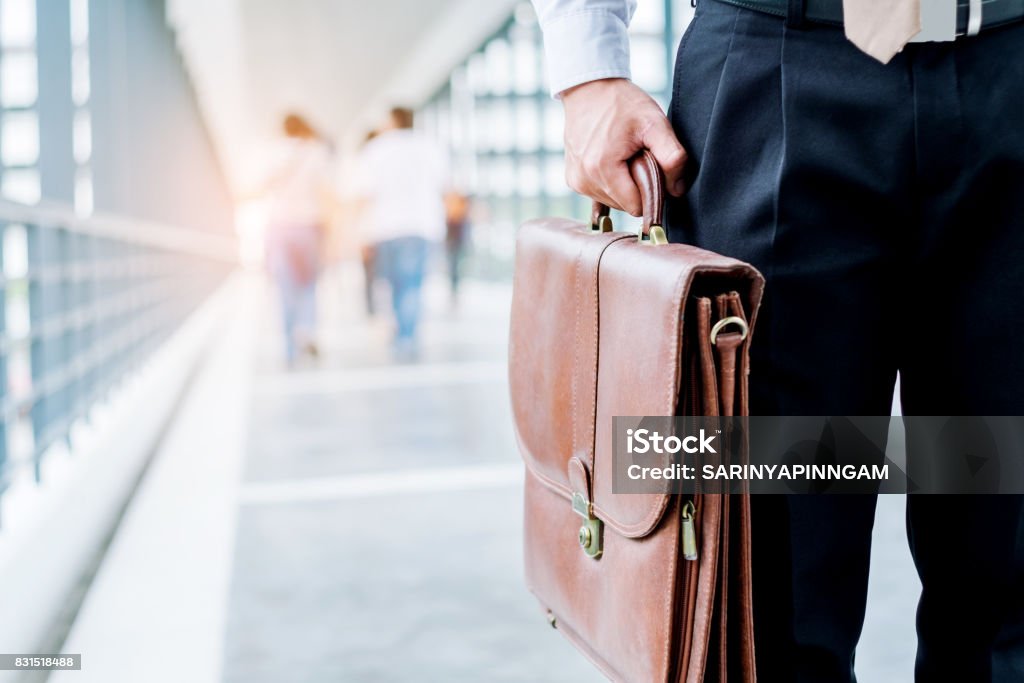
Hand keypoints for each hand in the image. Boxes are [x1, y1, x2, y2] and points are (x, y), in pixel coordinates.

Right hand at [561, 78, 686, 216]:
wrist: (589, 89)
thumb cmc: (622, 103)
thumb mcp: (655, 123)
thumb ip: (672, 156)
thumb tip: (677, 190)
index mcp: (602, 169)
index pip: (636, 206)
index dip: (651, 191)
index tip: (652, 167)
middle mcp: (584, 180)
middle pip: (624, 205)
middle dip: (637, 187)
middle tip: (638, 156)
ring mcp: (576, 181)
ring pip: (613, 202)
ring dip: (624, 185)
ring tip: (624, 155)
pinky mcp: (573, 179)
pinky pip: (600, 194)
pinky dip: (611, 182)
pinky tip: (612, 160)